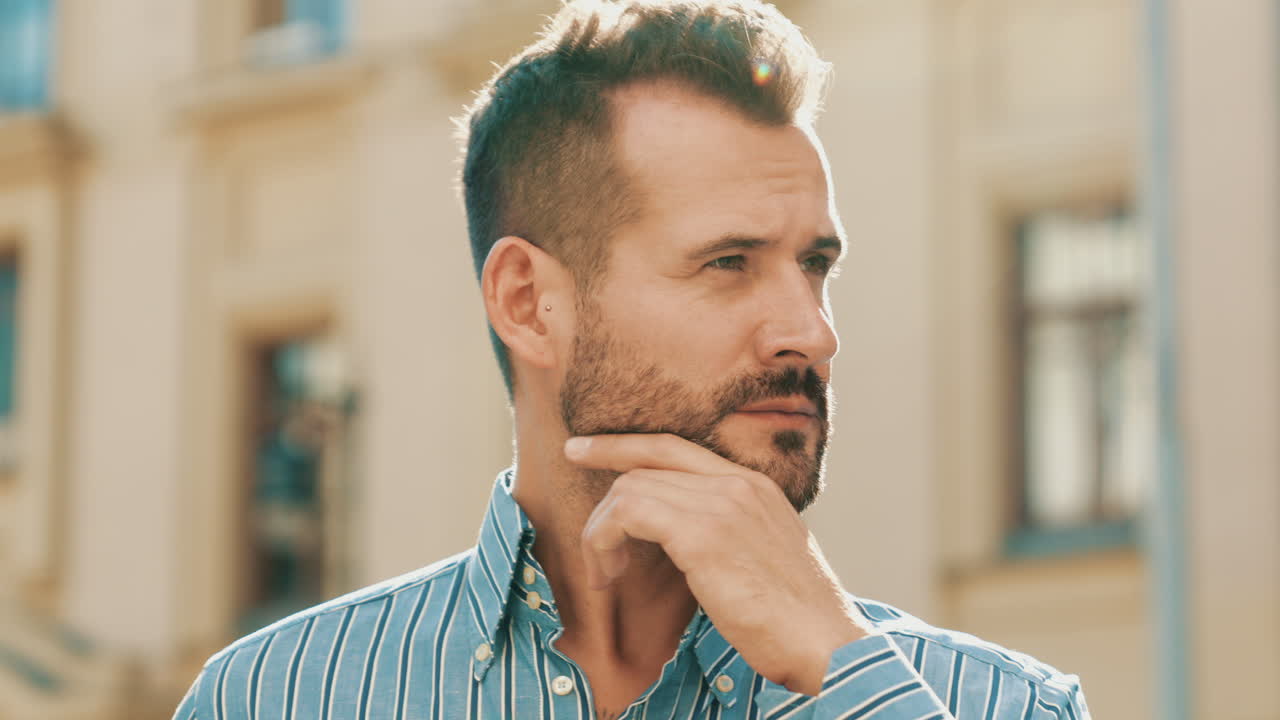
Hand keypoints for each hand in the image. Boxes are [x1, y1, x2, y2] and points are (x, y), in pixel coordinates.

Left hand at [566, 433, 873, 694]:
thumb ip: (729, 534)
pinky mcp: (704, 534)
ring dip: (602, 530)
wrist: (827, 644)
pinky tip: (609, 573)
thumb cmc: (795, 619)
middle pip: (648, 460)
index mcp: (756, 486)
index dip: (627, 444)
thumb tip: (683, 541)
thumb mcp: (763, 558)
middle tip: (572, 473)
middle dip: (603, 464)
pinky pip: (629, 513)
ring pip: (631, 488)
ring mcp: (722, 503)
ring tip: (605, 571)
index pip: (677, 446)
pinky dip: (605, 540)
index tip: (589, 446)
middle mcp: (738, 484)